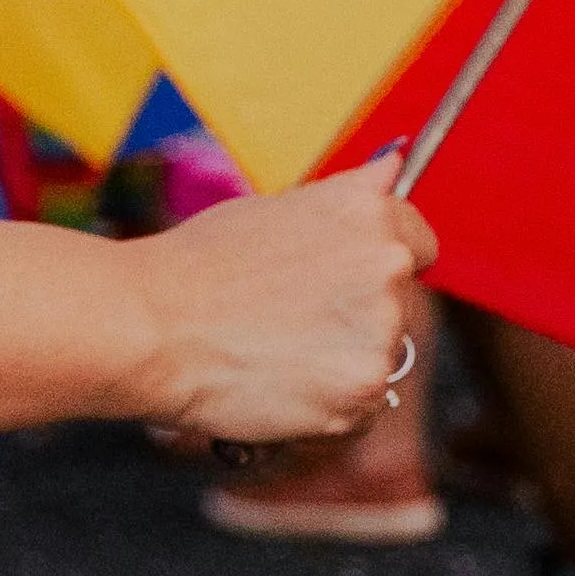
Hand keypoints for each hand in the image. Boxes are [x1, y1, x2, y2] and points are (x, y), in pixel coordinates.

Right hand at [137, 166, 436, 445]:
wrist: (152, 325)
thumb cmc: (202, 264)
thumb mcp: (281, 206)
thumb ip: (348, 198)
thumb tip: (395, 166)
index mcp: (371, 214)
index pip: (421, 245)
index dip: (382, 266)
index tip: (347, 283)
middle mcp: (387, 266)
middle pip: (399, 307)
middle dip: (357, 318)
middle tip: (290, 322)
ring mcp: (379, 333)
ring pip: (380, 359)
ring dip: (342, 364)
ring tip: (274, 353)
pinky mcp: (361, 392)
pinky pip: (362, 409)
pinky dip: (328, 408)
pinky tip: (279, 386)